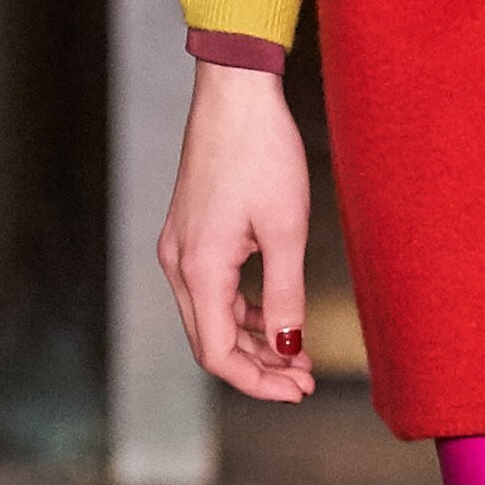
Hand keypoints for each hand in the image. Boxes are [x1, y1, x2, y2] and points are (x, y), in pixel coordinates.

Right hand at [158, 63, 315, 400]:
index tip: (300, 390)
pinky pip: (211, 291)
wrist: (235, 94)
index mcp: (198, 269)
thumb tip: (289, 350)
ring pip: (211, 319)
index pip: (219, 354)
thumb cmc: (261, 151)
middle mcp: (178, 263)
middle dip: (259, 368)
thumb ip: (286, 296)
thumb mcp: (286, 229)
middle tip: (306, 381)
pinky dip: (243, 312)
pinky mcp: (190, 234)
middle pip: (211, 343)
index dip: (259, 383)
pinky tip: (276, 318)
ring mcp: (180, 248)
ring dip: (253, 342)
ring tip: (298, 355)